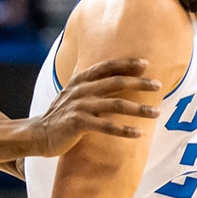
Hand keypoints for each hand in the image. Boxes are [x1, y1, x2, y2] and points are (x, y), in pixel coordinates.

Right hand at [32, 57, 160, 156]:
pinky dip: (124, 129)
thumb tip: (106, 75)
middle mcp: (81, 90)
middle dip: (139, 83)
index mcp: (80, 80)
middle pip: (116, 82)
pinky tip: (139, 133)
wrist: (38, 134)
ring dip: (139, 108)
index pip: (107, 66)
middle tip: (158, 85)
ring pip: (116, 104)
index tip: (146, 64)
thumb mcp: (72, 94)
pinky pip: (107, 126)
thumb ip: (88, 84)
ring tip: (156, 112)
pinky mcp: (79, 124)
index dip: (126, 63)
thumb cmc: (59, 115)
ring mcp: (80, 106)